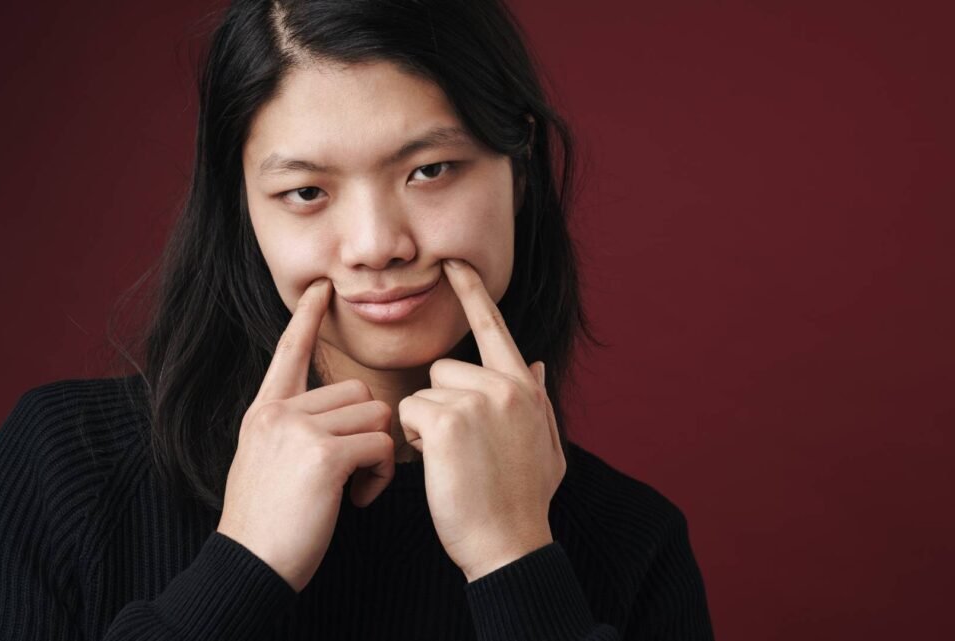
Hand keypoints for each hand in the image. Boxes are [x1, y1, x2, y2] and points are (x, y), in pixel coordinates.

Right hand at [216, 278, 395, 591]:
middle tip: (355, 471)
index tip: (320, 289)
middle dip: (368, 430)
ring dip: (378, 453)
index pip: (289, 351)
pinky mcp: (324, 455)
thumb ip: (291, 430)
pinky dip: (381, 474)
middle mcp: (279, 412)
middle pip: (357, 390)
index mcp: (263, 411)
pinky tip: (359, 498)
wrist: (248, 565)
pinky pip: (381, 444)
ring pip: (375, 414)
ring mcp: (299, 430)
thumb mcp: (264, 462)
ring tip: (354, 487)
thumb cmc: (265, 524)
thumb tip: (335, 420)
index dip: (307, 318)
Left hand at [398, 259, 565, 581]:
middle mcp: (506, 385)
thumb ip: (538, 401)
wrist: (510, 545)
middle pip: (444, 367)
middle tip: (459, 449)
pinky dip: (414, 440)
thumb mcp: (545, 447)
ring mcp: (477, 400)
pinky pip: (409, 411)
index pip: (494, 328)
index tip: (453, 263)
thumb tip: (537, 365)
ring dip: (425, 426)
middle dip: (439, 403)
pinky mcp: (446, 420)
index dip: (472, 293)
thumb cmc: (524, 502)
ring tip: (452, 461)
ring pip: (423, 391)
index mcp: (525, 388)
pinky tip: (439, 465)